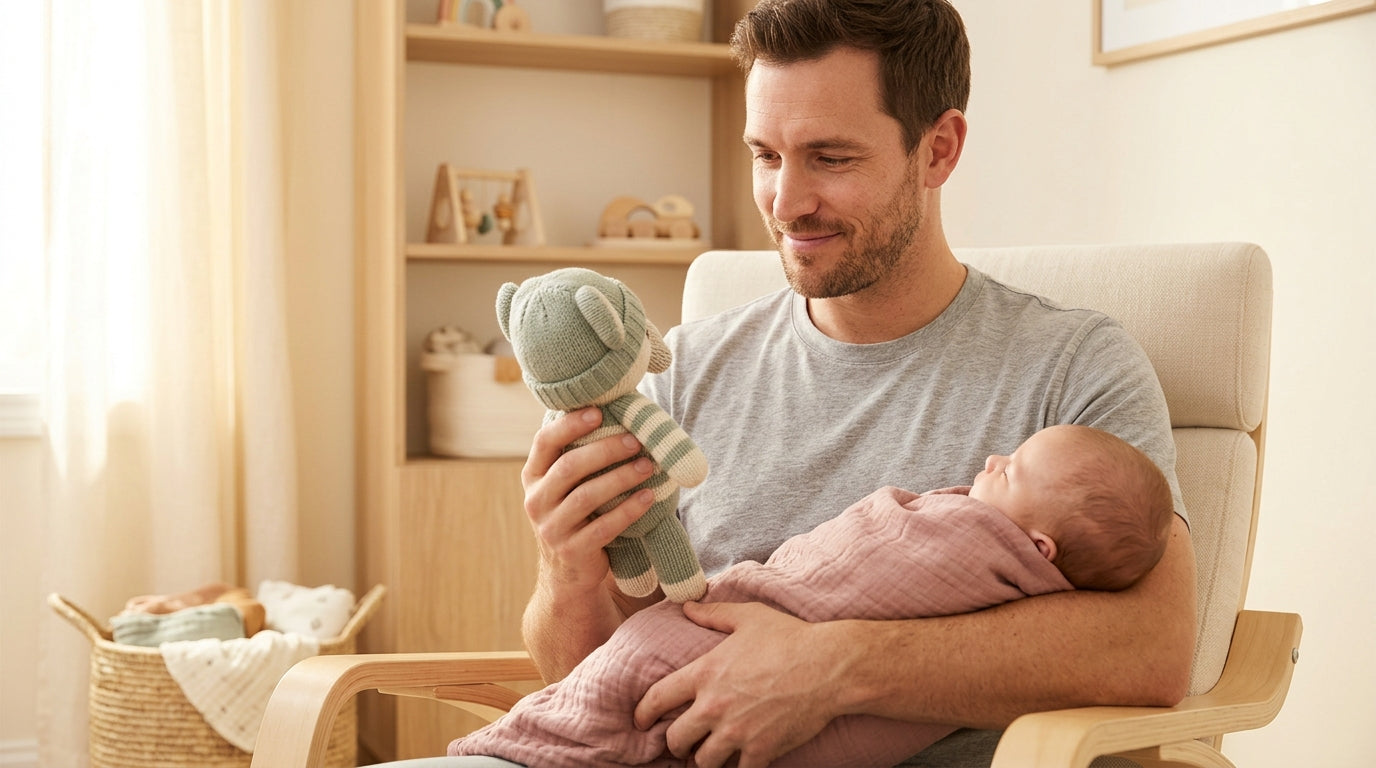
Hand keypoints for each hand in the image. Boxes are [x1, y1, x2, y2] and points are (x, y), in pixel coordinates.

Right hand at [521, 408, 655, 595]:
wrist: (568, 574)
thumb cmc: (576, 516)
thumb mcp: (564, 488)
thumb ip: (576, 458)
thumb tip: (615, 415)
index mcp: (533, 477)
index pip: (544, 442)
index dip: (570, 424)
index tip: (599, 412)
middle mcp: (536, 501)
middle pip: (569, 467)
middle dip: (605, 450)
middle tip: (635, 440)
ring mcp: (551, 528)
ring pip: (588, 496)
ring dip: (621, 477)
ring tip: (648, 466)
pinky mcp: (572, 551)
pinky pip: (604, 526)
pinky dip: (629, 509)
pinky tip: (649, 497)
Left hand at [634, 601, 844, 767]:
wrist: (829, 667)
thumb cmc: (790, 638)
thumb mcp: (748, 616)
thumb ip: (714, 614)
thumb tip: (688, 607)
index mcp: (705, 673)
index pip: (657, 699)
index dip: (643, 713)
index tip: (641, 721)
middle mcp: (714, 706)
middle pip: (676, 739)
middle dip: (677, 743)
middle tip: (684, 743)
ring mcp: (737, 732)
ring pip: (704, 762)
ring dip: (706, 758)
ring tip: (712, 753)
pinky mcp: (761, 750)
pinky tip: (741, 761)